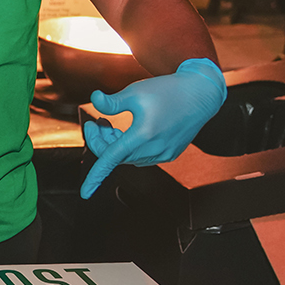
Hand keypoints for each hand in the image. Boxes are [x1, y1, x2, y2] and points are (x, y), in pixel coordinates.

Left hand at [79, 58, 226, 197]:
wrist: (200, 95)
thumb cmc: (169, 91)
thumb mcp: (135, 92)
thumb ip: (112, 102)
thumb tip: (94, 100)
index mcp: (143, 135)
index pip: (110, 160)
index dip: (95, 176)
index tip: (84, 193)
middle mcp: (154, 149)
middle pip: (116, 156)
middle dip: (101, 141)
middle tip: (97, 122)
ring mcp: (163, 154)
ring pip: (128, 157)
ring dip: (115, 144)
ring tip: (111, 124)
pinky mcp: (169, 154)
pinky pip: (142, 157)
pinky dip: (129, 147)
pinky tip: (129, 130)